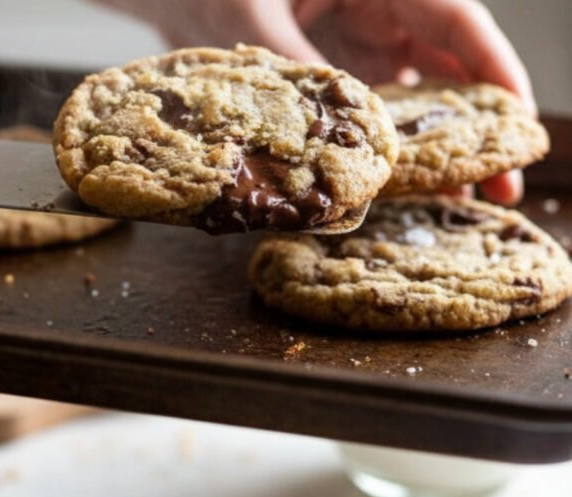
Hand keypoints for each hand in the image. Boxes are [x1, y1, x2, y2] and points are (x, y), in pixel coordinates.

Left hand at [98, 0, 533, 204]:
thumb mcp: (256, 20)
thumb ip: (298, 73)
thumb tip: (335, 139)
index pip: (458, 21)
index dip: (497, 73)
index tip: (518, 125)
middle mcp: (378, 11)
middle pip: (449, 66)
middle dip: (478, 126)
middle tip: (500, 188)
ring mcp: (357, 41)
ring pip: (416, 94)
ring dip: (437, 145)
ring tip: (458, 199)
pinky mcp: (334, 69)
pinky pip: (374, 108)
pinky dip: (388, 145)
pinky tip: (397, 184)